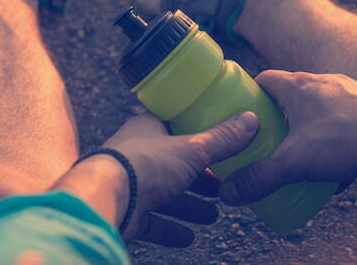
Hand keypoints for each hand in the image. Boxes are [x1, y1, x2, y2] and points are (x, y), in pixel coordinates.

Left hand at [104, 111, 258, 246]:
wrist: (105, 200)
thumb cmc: (143, 165)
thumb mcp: (192, 149)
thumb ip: (222, 139)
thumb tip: (250, 120)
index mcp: (148, 129)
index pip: (176, 129)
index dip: (199, 137)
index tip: (221, 145)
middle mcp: (138, 154)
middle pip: (174, 166)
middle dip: (199, 179)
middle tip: (222, 187)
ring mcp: (131, 184)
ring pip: (165, 195)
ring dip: (189, 206)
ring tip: (212, 215)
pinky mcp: (127, 212)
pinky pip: (152, 221)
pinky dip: (171, 229)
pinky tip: (188, 236)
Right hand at [218, 70, 356, 205]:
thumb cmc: (347, 139)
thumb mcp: (293, 163)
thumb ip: (259, 177)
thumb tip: (229, 193)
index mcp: (300, 85)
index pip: (265, 79)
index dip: (250, 95)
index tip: (243, 114)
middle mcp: (326, 83)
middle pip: (292, 96)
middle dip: (280, 119)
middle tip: (270, 142)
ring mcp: (353, 95)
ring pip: (322, 110)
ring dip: (310, 131)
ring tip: (304, 157)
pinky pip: (347, 124)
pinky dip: (338, 143)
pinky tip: (338, 170)